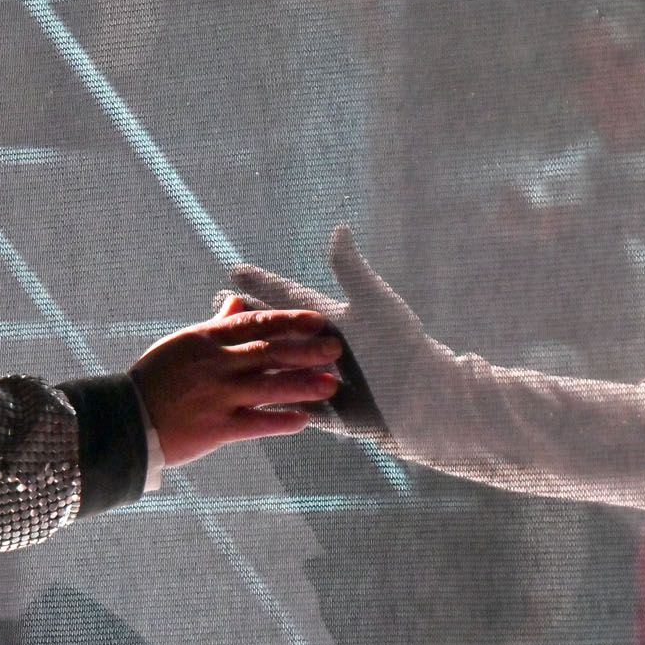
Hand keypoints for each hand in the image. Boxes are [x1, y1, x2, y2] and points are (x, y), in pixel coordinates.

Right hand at [128, 297, 342, 468]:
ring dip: (303, 385)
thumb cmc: (154, 379)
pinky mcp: (215, 428)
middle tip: (336, 350)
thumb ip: (216, 323)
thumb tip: (240, 299)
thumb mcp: (182, 343)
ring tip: (332, 385)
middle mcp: (214, 364)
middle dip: (306, 351)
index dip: (290, 322)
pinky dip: (281, 421)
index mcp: (206, 339)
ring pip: (268, 387)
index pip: (256, 324)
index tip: (318, 321)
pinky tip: (306, 420)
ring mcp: (216, 396)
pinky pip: (255, 423)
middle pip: (269, 353)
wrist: (124, 420)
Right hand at [229, 226, 429, 440]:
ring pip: (280, 372)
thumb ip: (351, 270)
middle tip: (220, 308)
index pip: (289, 298)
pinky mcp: (330, 415)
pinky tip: (247, 400)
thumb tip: (338, 229)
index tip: (236, 271)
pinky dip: (274, 403)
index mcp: (333, 322)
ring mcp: (325, 384)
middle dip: (251, 322)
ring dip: (255, 363)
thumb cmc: (402, 346)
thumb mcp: (374, 303)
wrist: (423, 401)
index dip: (264, 285)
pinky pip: (295, 409)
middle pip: (278, 335)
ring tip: (223, 357)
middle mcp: (325, 352)